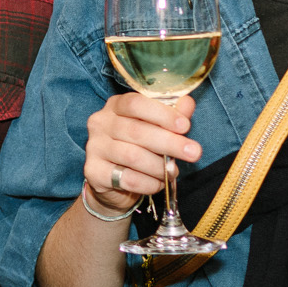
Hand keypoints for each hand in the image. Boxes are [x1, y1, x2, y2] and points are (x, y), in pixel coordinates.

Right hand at [82, 92, 199, 212]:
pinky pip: (127, 178)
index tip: (185, 126)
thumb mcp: (157, 129)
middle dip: (170, 143)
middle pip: (136, 131)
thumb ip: (172, 115)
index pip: (135, 103)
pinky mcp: (93, 171)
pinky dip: (149, 183)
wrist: (115, 183)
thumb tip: (187, 102)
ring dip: (159, 166)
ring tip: (173, 172)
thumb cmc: (139, 149)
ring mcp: (94, 147)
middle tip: (194, 152)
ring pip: (132, 156)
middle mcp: (100, 123)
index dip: (162, 114)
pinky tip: (158, 183)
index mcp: (115, 106)